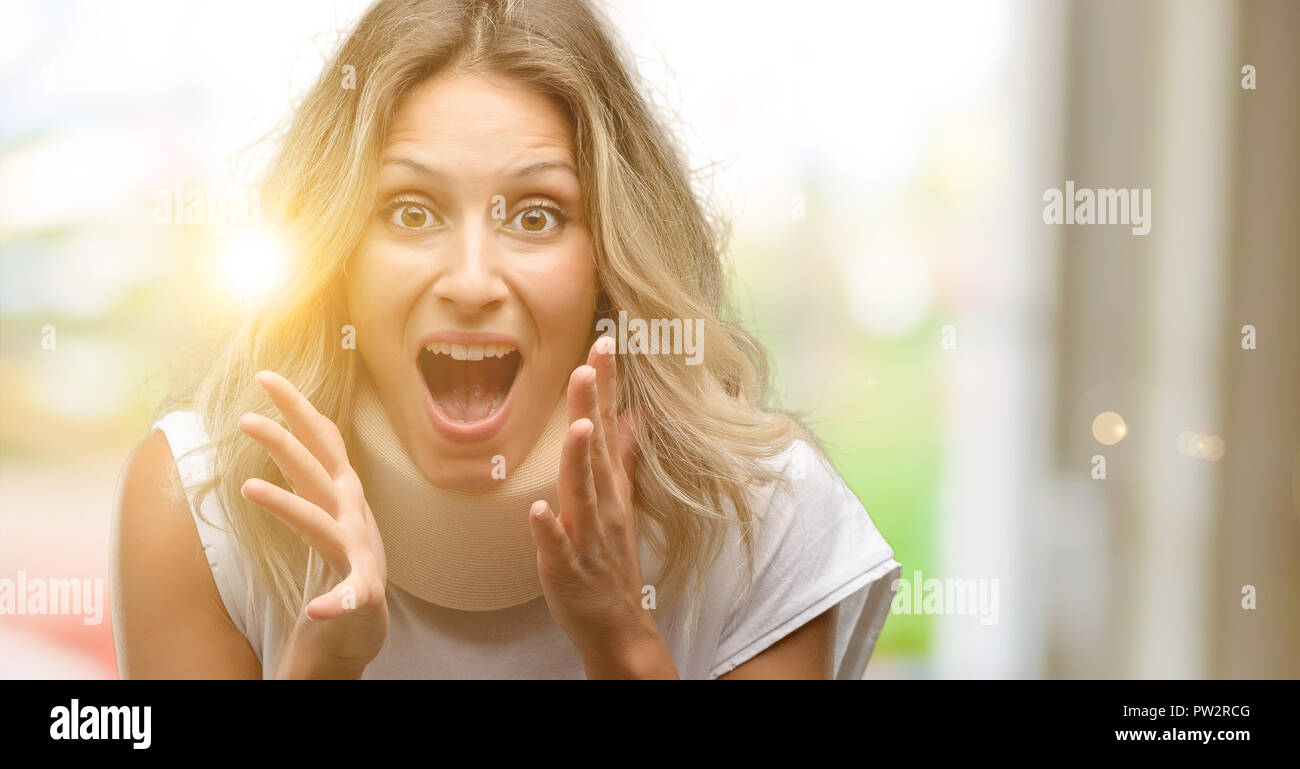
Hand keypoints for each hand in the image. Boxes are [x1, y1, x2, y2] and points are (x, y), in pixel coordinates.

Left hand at [238, 370, 388, 678]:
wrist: (365, 616)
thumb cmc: (341, 551)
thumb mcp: (328, 500)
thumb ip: (314, 463)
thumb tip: (298, 415)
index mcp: (340, 490)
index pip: (320, 439)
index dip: (297, 407)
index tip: (266, 375)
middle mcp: (351, 512)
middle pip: (315, 471)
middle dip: (283, 443)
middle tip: (245, 419)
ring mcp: (359, 551)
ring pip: (321, 525)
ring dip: (289, 506)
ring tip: (250, 488)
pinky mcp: (363, 592)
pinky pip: (350, 595)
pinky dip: (336, 601)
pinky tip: (318, 609)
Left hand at [527, 337, 677, 678]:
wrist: (618, 625)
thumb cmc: (611, 561)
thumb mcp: (620, 502)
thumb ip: (622, 457)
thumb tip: (632, 415)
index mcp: (610, 486)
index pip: (607, 425)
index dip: (605, 386)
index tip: (603, 344)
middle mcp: (603, 505)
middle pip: (596, 449)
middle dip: (592, 407)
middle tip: (588, 365)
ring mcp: (588, 537)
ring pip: (584, 492)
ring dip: (580, 459)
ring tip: (578, 426)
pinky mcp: (569, 569)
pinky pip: (559, 547)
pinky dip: (551, 529)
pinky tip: (540, 511)